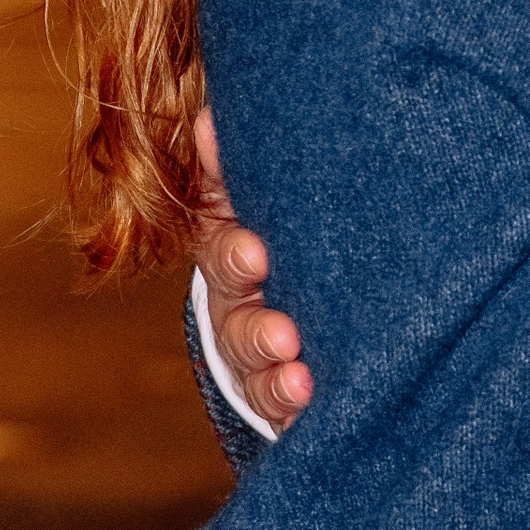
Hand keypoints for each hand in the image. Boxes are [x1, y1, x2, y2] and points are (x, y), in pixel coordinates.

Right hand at [191, 109, 310, 428]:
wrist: (320, 297)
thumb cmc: (293, 231)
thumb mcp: (269, 196)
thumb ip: (239, 166)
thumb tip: (208, 116)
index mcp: (236, 257)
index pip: (223, 255)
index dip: (234, 256)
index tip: (259, 254)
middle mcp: (243, 313)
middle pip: (237, 326)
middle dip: (257, 330)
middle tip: (287, 334)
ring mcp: (266, 360)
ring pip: (259, 378)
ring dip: (276, 382)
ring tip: (301, 382)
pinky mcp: (293, 399)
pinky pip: (287, 414)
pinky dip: (296, 413)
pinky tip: (315, 407)